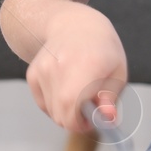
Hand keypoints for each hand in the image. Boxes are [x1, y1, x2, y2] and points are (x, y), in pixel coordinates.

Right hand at [24, 2, 127, 133]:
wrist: (74, 25)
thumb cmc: (102, 50)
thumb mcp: (117, 73)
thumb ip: (111, 98)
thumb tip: (107, 119)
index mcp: (87, 66)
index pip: (72, 113)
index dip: (81, 125)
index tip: (92, 121)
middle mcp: (60, 67)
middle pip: (61, 117)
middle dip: (76, 119)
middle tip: (88, 106)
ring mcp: (42, 70)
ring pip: (52, 112)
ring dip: (66, 110)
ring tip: (78, 90)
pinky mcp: (32, 74)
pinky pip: (43, 103)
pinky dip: (54, 102)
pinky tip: (65, 85)